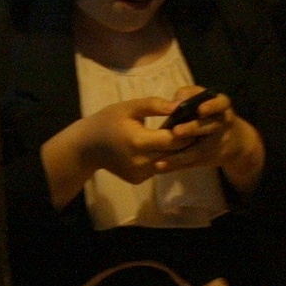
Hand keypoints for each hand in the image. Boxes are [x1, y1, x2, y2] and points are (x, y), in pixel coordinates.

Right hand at [45, 96, 186, 201]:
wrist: (87, 147)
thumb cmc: (108, 121)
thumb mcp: (129, 107)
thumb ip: (154, 105)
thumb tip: (180, 105)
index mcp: (138, 142)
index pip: (173, 139)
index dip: (187, 131)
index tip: (196, 121)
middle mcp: (141, 162)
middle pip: (175, 154)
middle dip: (187, 142)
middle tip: (197, 128)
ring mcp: (140, 174)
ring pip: (169, 163)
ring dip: (178, 152)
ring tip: (186, 136)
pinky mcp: (138, 180)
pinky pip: (158, 168)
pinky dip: (164, 158)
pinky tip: (167, 147)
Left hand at [151, 87, 264, 191]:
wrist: (232, 140)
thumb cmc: (210, 113)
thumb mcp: (203, 99)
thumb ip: (188, 94)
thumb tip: (175, 100)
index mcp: (221, 106)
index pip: (221, 103)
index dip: (212, 106)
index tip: (200, 109)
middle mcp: (222, 124)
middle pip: (210, 127)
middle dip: (193, 129)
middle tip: (176, 131)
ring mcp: (216, 144)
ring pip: (200, 150)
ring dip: (180, 154)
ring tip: (161, 158)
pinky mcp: (208, 159)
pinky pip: (191, 163)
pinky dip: (175, 165)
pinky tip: (159, 166)